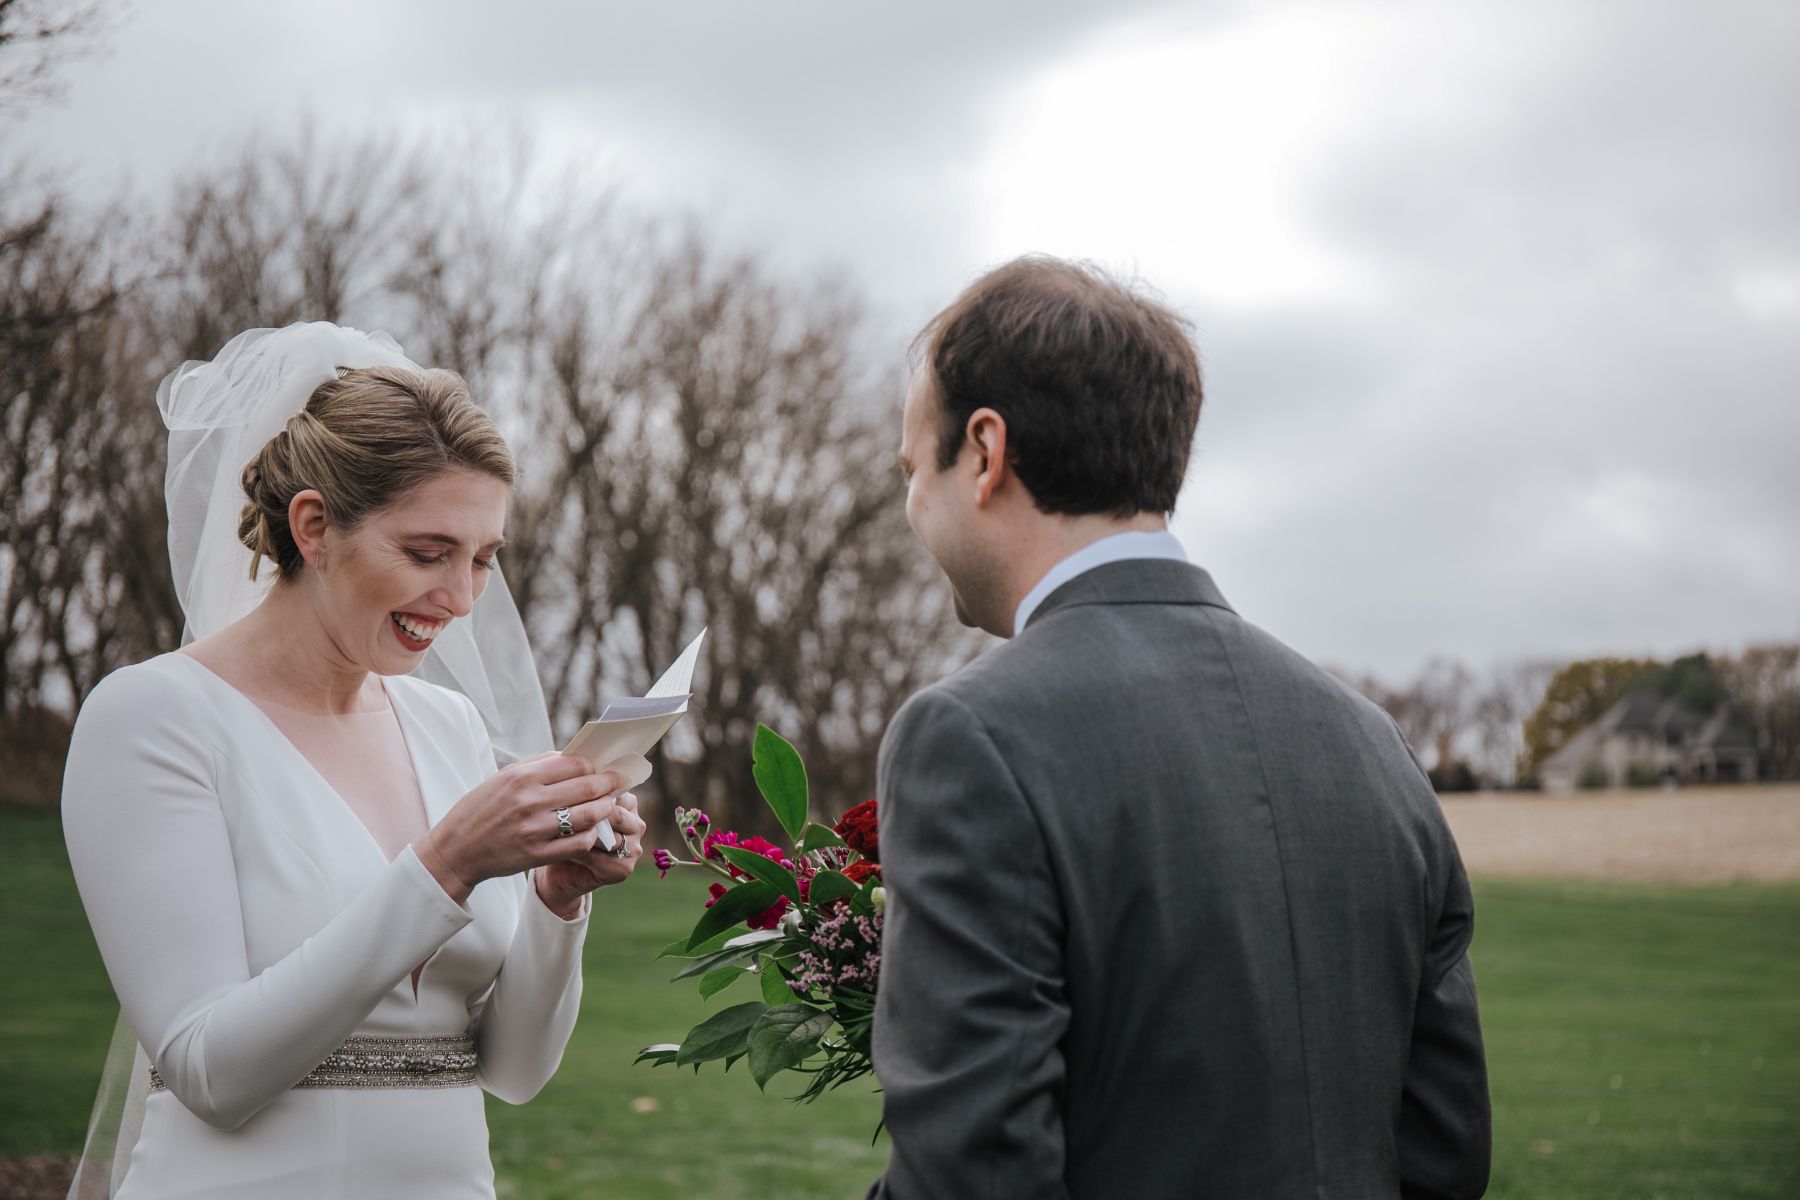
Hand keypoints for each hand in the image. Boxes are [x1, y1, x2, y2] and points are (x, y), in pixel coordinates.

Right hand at [416, 752, 629, 904]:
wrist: (456, 850)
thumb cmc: (481, 809)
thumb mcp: (503, 777)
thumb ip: (538, 765)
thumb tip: (572, 756)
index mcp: (522, 777)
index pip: (575, 764)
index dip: (596, 765)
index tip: (606, 767)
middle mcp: (530, 801)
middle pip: (587, 787)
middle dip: (609, 784)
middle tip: (619, 784)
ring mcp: (535, 829)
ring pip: (589, 815)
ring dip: (605, 809)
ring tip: (610, 806)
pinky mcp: (537, 854)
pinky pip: (579, 843)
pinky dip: (592, 836)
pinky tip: (592, 831)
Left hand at [534, 789, 649, 915]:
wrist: (558, 868)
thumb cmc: (563, 829)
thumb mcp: (570, 804)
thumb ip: (578, 789)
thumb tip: (571, 768)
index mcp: (627, 802)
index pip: (617, 791)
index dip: (590, 793)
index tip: (565, 794)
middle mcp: (635, 823)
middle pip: (616, 814)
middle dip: (588, 816)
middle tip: (560, 816)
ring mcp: (633, 847)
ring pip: (610, 838)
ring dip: (582, 836)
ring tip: (559, 834)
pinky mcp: (624, 869)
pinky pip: (603, 859)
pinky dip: (581, 855)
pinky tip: (564, 851)